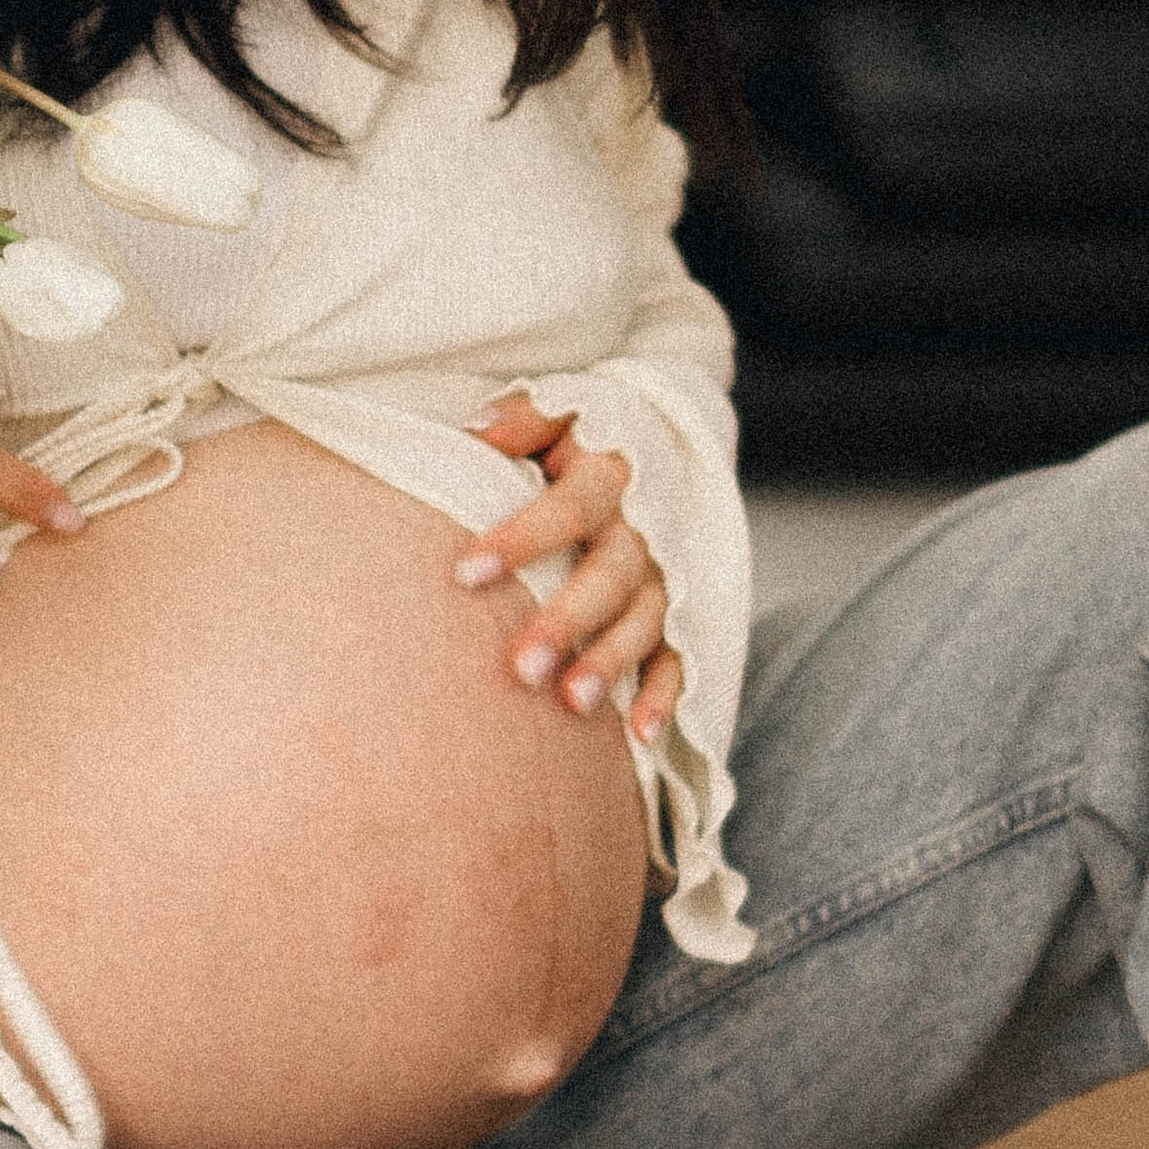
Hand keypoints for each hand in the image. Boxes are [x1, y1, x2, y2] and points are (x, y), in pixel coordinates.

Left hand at [461, 390, 682, 745]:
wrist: (659, 447)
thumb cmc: (579, 437)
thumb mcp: (556, 411)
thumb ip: (521, 419)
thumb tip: (473, 429)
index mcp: (613, 472)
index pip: (570, 506)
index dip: (523, 538)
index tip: (466, 571)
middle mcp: (648, 527)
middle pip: (611, 574)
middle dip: (568, 620)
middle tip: (520, 668)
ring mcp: (669, 573)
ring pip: (646, 620)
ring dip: (612, 661)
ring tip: (571, 702)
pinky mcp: (683, 612)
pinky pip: (680, 656)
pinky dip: (665, 695)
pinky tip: (639, 736)